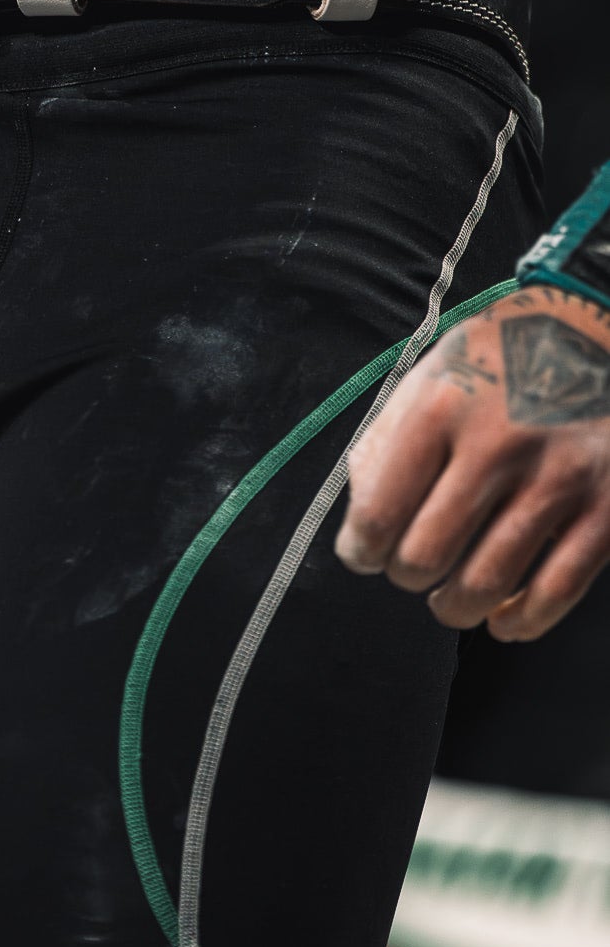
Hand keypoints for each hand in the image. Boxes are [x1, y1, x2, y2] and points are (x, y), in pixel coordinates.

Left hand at [336, 285, 609, 639]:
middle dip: (406, 575)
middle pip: (427, 556)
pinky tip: (504, 621)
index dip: (362, 550)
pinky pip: (557, 590)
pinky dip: (523, 621)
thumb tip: (362, 516)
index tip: (363, 554)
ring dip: (455, 606)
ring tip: (449, 601)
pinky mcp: (606, 505)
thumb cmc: (500, 355)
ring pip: (487, 584)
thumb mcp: (430, 374)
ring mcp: (557, 478)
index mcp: (442, 409)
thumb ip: (388, 441)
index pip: (380, 513)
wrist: (594, 325)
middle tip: (409, 569)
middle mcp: (498, 445)